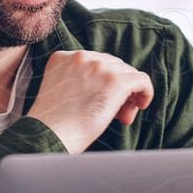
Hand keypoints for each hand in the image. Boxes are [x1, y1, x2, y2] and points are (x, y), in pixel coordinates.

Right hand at [26, 50, 154, 153]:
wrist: (47, 135)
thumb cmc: (51, 125)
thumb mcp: (60, 93)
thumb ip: (80, 83)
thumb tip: (112, 90)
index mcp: (63, 58)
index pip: (95, 63)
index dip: (103, 82)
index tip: (101, 103)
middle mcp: (81, 57)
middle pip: (113, 66)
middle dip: (117, 89)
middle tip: (116, 114)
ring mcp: (99, 67)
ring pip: (128, 73)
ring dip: (128, 95)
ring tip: (122, 117)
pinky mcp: (115, 81)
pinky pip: (142, 80)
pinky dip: (145, 93)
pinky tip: (141, 106)